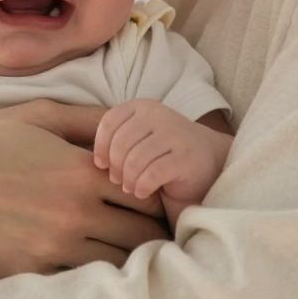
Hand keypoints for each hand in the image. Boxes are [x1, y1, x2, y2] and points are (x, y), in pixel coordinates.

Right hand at [0, 101, 171, 276]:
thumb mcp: (34, 116)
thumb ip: (89, 120)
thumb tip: (131, 121)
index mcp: (79, 172)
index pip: (148, 194)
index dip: (158, 197)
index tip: (156, 198)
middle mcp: (71, 214)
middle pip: (142, 236)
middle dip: (152, 234)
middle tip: (152, 231)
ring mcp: (49, 249)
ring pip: (115, 267)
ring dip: (126, 261)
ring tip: (124, 251)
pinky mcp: (26, 275)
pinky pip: (77, 283)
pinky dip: (88, 277)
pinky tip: (86, 266)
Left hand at [93, 100, 231, 207]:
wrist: (209, 166)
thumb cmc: (163, 158)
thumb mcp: (137, 143)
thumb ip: (115, 143)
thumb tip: (87, 160)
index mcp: (143, 106)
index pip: (109, 122)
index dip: (101, 147)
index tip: (102, 166)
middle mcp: (159, 114)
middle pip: (120, 143)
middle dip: (115, 167)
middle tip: (119, 182)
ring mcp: (176, 134)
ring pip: (134, 159)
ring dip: (128, 179)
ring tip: (131, 188)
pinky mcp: (187, 157)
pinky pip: (152, 173)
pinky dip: (142, 187)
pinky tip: (143, 192)